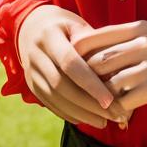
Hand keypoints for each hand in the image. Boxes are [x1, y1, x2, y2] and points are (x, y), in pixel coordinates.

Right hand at [17, 5, 131, 128]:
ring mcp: (31, 72)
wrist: (31, 26)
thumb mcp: (78, 24)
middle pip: (61, 85)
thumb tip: (115, 68)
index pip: (70, 63)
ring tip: (103, 121)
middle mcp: (36, 55)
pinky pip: (50, 104)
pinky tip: (86, 119)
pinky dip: (68, 113)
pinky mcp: (31, 85)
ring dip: (80, 113)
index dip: (90, 83)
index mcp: (49, 36)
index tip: (110, 100)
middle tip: (112, 115)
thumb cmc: (65, 25)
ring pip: (55, 98)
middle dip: (88, 103)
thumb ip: (93, 43)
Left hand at [70, 19, 146, 116]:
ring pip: (108, 82)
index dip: (78, 56)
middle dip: (86, 83)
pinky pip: (125, 100)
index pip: (94, 37)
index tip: (74, 73)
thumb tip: (97, 56)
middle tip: (83, 100)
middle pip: (96, 62)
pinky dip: (118, 112)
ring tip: (101, 112)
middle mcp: (142, 41)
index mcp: (139, 28)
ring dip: (102, 100)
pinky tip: (121, 118)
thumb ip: (129, 43)